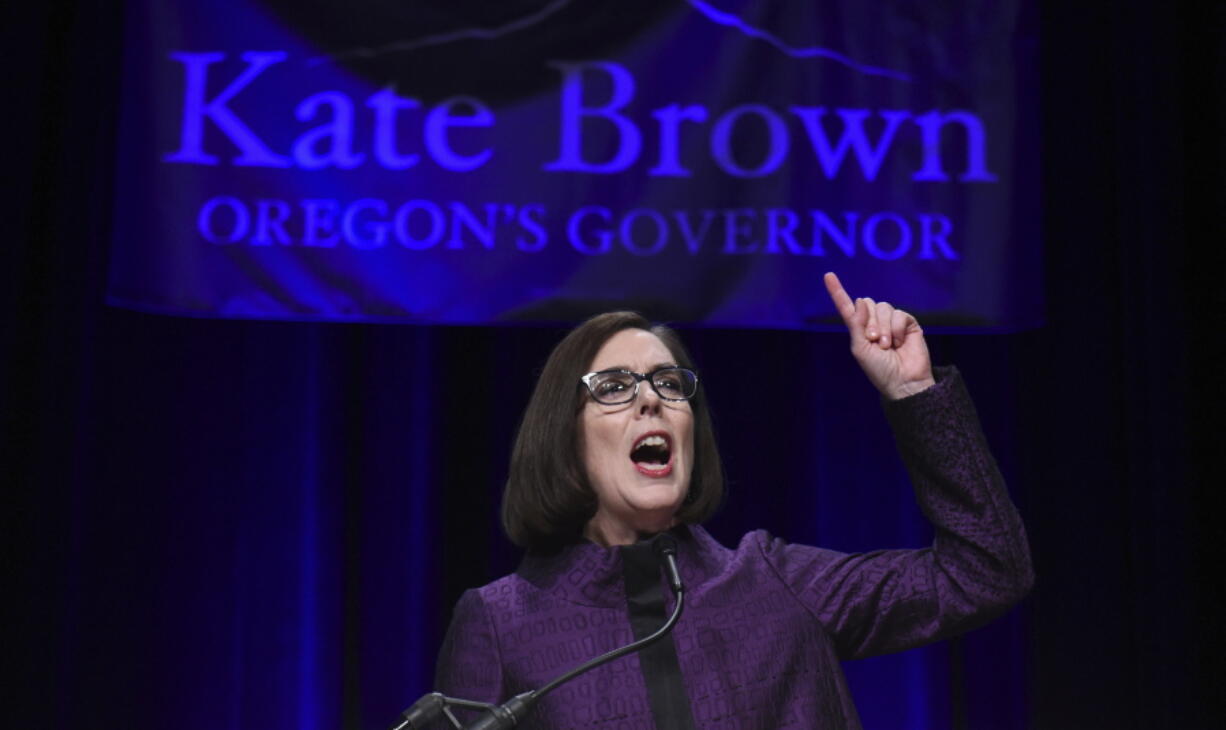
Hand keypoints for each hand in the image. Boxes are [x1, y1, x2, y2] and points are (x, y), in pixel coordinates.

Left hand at [823, 272, 935, 399]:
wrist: (903, 381)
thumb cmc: (879, 369)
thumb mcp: (860, 348)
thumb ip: (857, 324)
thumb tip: (861, 300)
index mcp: (859, 329)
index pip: (847, 307)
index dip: (837, 291)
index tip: (828, 276)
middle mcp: (874, 322)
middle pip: (868, 303)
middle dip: (869, 321)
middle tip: (874, 340)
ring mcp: (891, 322)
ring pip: (883, 307)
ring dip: (883, 327)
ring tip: (886, 344)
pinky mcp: (907, 323)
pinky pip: (899, 313)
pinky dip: (896, 328)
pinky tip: (899, 342)